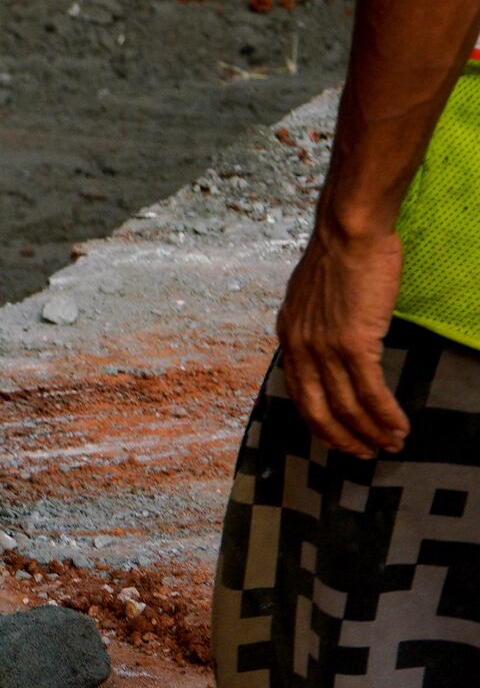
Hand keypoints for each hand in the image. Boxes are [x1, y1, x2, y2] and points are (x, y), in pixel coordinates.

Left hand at [278, 218, 411, 459]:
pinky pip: (371, 392)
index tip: (337, 437)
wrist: (348, 232)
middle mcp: (300, 346)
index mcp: (288, 336)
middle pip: (317, 409)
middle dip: (342, 438)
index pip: (298, 392)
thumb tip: (329, 346)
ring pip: (347, 405)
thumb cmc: (339, 257)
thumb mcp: (312, 297)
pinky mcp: (353, 343)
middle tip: (364, 455)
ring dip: (372, 431)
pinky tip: (400, 427)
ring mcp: (325, 347)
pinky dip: (386, 415)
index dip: (319, 421)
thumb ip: (315, 326)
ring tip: (392, 445)